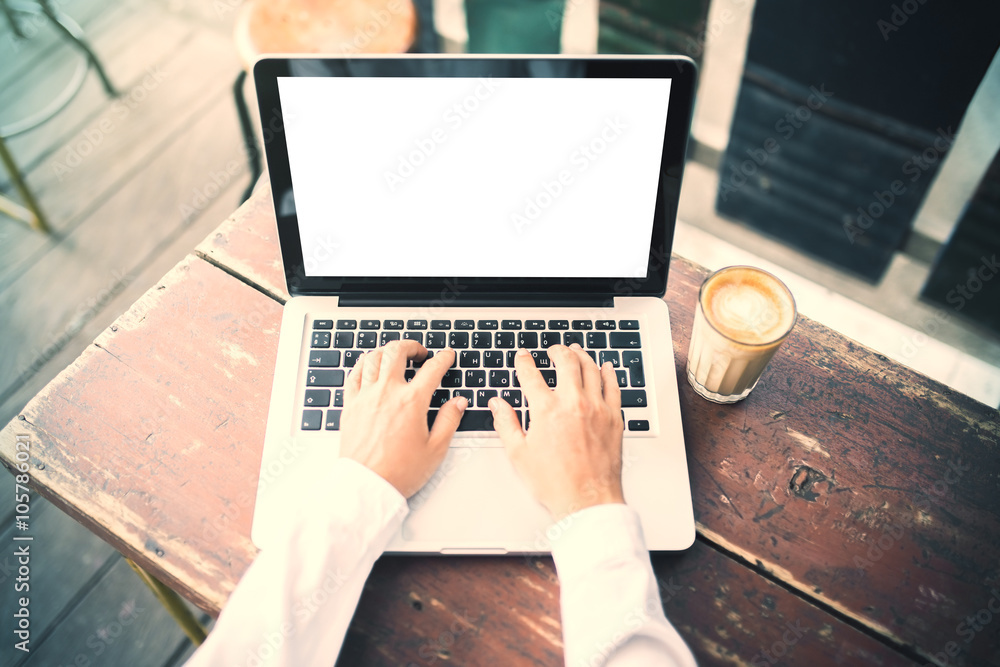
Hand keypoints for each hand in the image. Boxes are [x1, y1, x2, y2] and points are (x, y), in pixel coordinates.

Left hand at [340, 341, 466, 497]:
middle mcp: (387, 392)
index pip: (432, 369)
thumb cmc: (399, 471)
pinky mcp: (350, 405)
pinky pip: (354, 374)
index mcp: (412, 402)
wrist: (367, 486)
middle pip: (397, 352)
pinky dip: (363, 364)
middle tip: (419, 352)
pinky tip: (369, 365)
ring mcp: (366, 397)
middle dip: (411, 346)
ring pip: (374, 358)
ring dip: (387, 351)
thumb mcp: (435, 449)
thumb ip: (449, 420)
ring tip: (395, 355)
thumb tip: (458, 403)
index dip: (443, 358)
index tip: (447, 356)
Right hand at [490, 344, 624, 519]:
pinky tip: (604, 367)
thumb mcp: (519, 454)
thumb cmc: (555, 482)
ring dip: (581, 355)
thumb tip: (497, 404)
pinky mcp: (613, 417)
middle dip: (556, 351)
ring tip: (575, 351)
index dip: (524, 362)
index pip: (531, 375)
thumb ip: (506, 423)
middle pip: (565, 362)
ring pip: (590, 368)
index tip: (522, 358)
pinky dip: (607, 372)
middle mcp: (573, 403)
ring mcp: (596, 408)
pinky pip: (612, 386)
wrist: (587, 500)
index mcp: (546, 410)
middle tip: (552, 350)